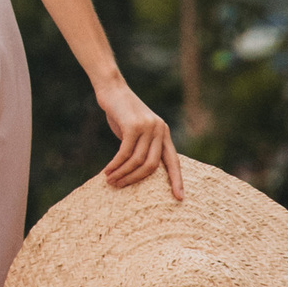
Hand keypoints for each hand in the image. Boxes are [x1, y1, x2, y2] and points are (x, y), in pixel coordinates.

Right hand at [95, 76, 181, 198]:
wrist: (112, 88)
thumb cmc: (121, 111)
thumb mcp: (137, 129)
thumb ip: (143, 146)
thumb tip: (139, 170)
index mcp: (164, 132)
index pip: (174, 161)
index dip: (177, 180)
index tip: (179, 198)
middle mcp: (159, 130)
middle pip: (152, 165)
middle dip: (135, 179)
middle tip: (120, 187)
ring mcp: (147, 127)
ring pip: (137, 161)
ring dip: (123, 174)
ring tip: (110, 180)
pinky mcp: (133, 126)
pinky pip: (125, 152)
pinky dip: (116, 164)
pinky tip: (108, 171)